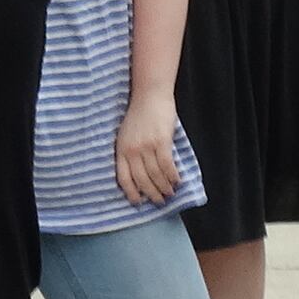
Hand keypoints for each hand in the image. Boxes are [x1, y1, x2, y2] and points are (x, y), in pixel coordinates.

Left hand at [114, 89, 183, 205]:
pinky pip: (167, 165)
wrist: (150, 95)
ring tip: (170, 193)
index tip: (137, 202)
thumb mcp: (126, 135)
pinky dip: (173, 176)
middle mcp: (132, 150)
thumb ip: (130, 153)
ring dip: (164, 187)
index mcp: (121, 149)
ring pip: (156, 175)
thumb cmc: (139, 115)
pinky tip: (177, 181)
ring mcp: (146, 146)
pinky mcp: (161, 141)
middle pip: (141, 180)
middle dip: (151, 194)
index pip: (123, 178)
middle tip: (160, 201)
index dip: (130, 193)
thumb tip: (141, 175)